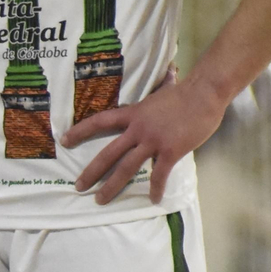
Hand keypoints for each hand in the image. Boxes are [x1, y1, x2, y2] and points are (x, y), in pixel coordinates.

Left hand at [63, 68, 214, 205]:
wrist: (206, 93)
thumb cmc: (188, 91)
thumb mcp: (166, 89)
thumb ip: (162, 86)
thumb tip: (170, 71)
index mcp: (133, 114)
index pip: (100, 121)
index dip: (81, 131)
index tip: (64, 140)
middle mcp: (138, 129)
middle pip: (108, 153)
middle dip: (91, 172)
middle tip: (79, 186)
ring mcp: (153, 141)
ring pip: (127, 168)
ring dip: (112, 186)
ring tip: (101, 200)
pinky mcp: (170, 151)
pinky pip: (159, 174)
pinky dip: (156, 188)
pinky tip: (153, 199)